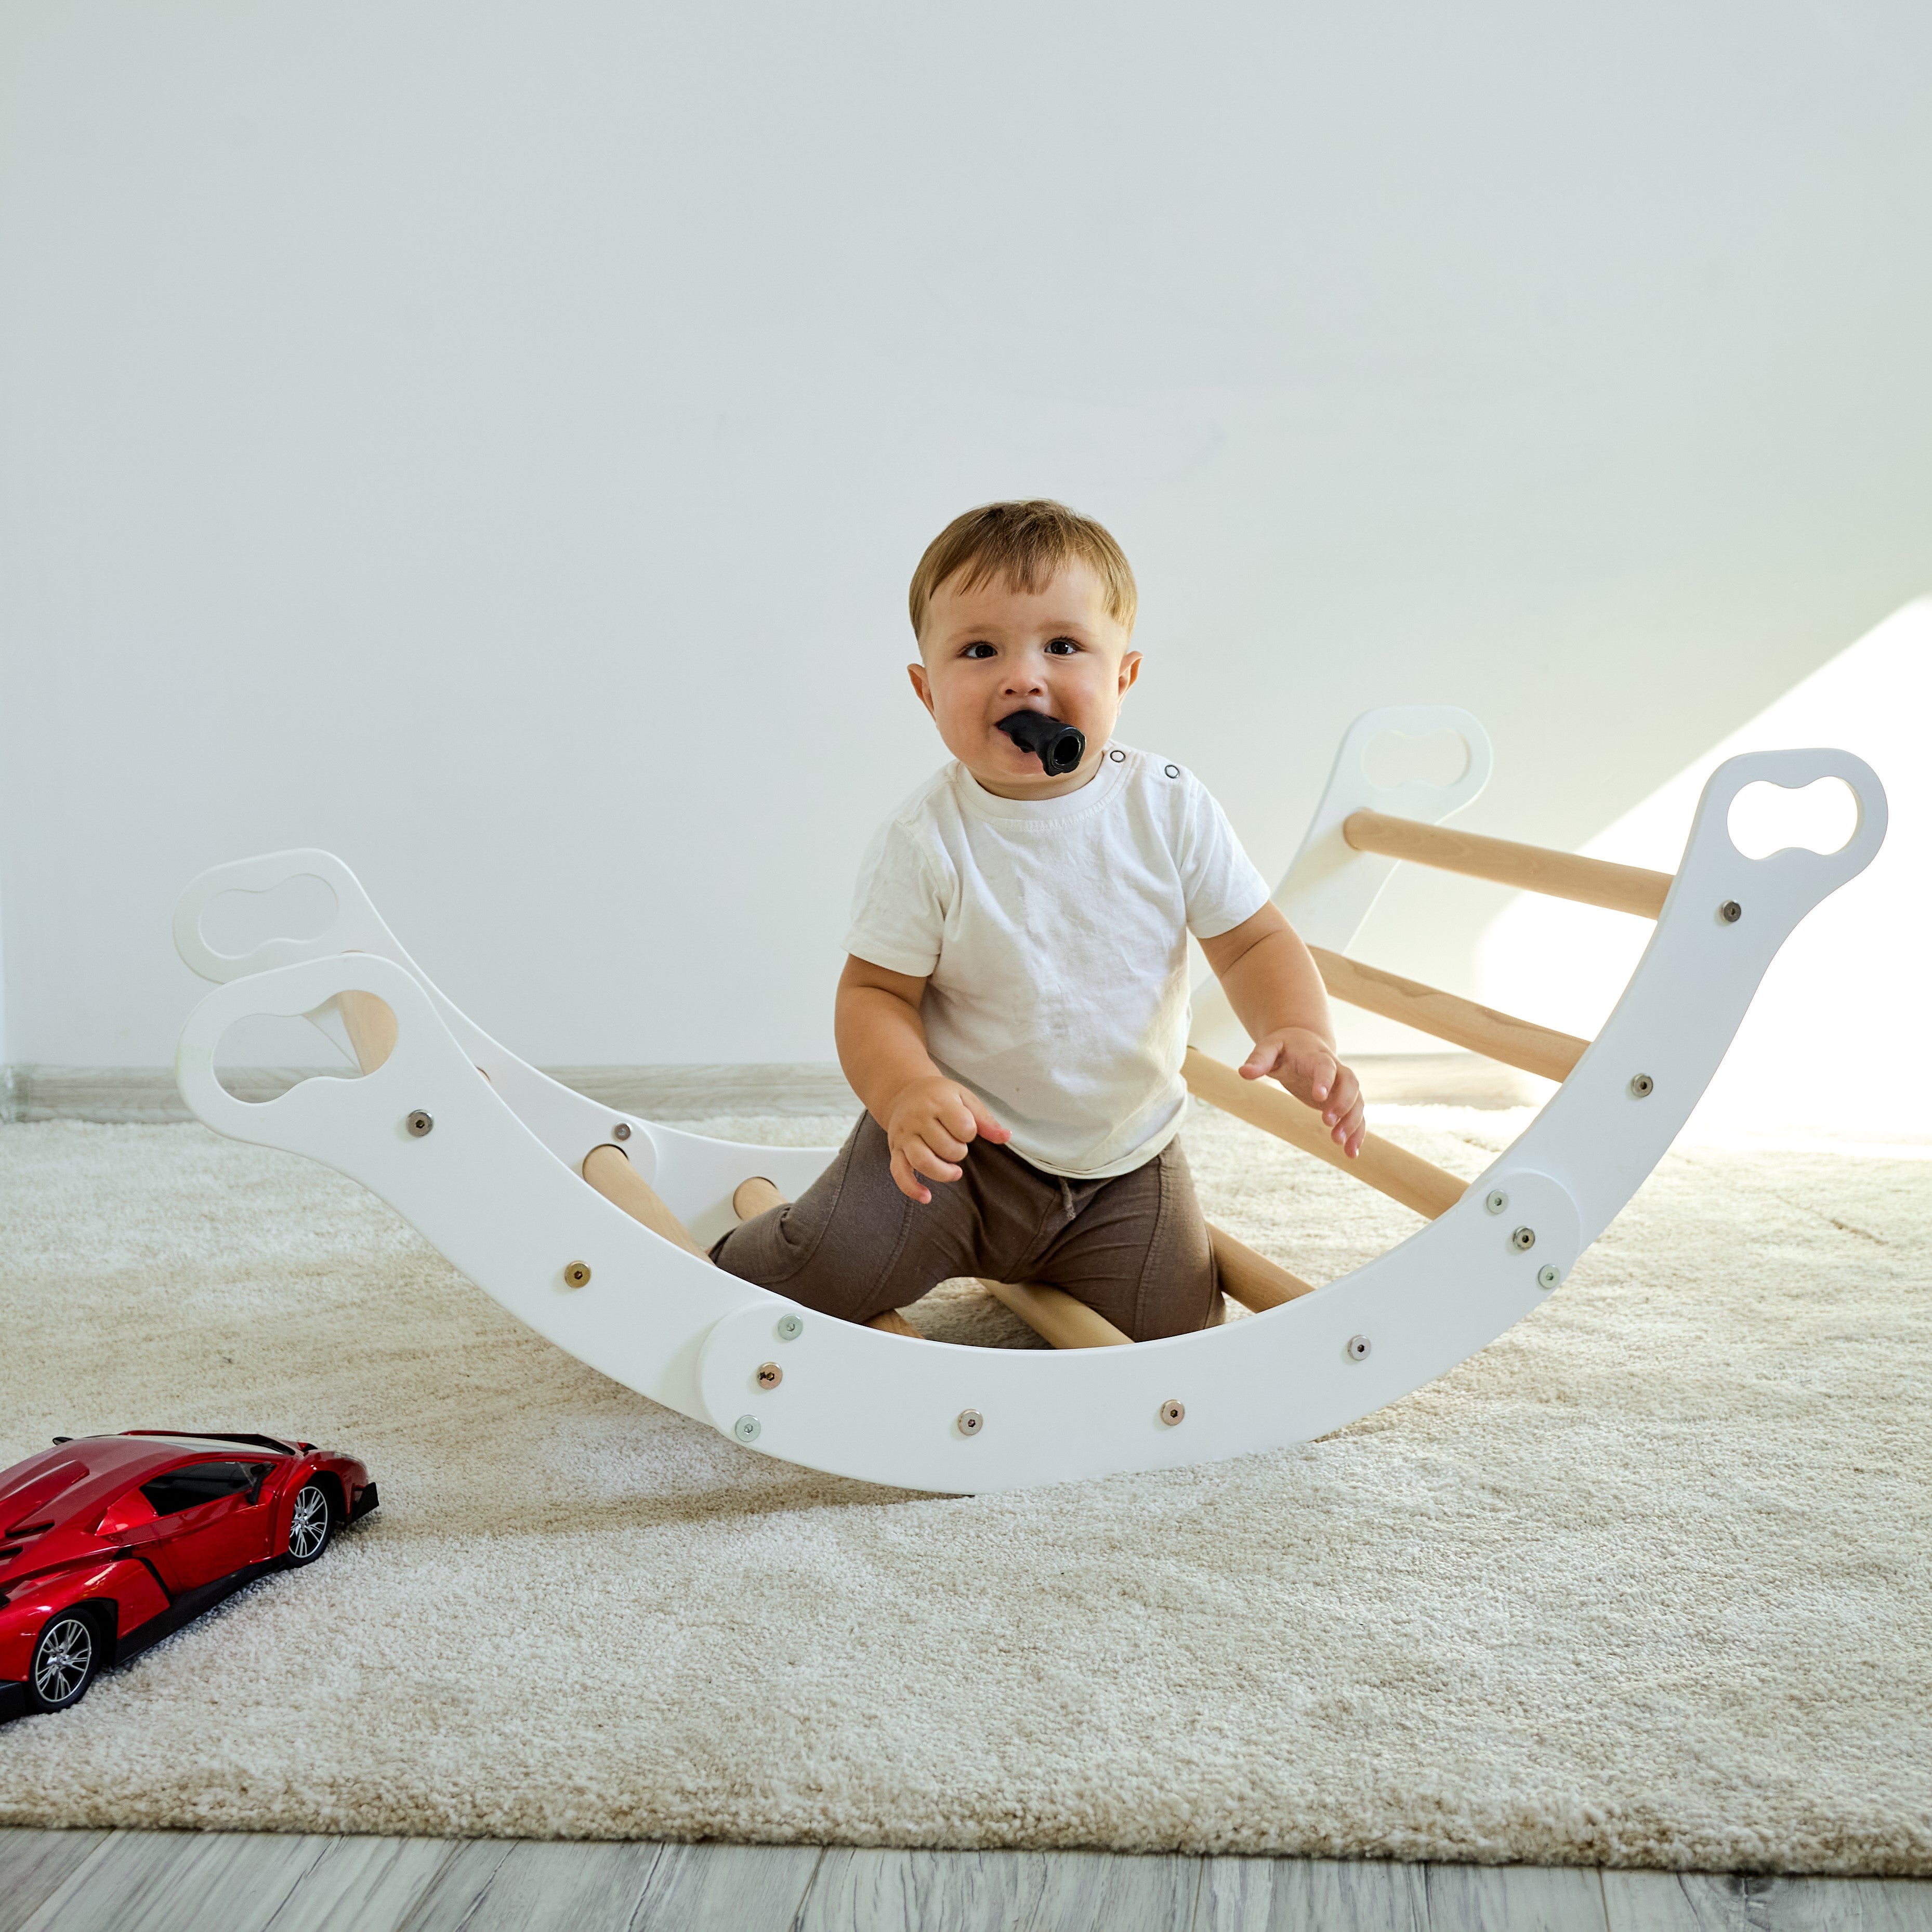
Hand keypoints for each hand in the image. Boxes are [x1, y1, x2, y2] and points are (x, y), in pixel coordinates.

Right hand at [882, 1076, 1010, 1202]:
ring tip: (954, 1173)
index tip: (965, 1128)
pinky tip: (926, 1197)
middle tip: (957, 1145)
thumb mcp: (965, 1098)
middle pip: (945, 1147)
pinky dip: (912, 1188)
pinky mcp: (895, 1149)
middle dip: (958, 1152)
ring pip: (923, 1161)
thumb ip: (985, 1120)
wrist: (904, 1092)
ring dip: (943, 1173)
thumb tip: (1007, 1137)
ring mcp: (904, 1135)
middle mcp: (918, 1118)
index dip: (970, 1133)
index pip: (964, 1127)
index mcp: (938, 1102)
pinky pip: (899, 1173)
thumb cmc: (940, 1096)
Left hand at [1239, 1028, 1364, 1157]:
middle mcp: (1336, 1070)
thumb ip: (1259, 1059)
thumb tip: (1243, 1072)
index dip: (1325, 1080)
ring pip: (1357, 1102)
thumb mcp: (1269, 1048)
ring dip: (1352, 1123)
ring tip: (1339, 1144)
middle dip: (1343, 1104)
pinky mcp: (1343, 1100)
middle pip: (1350, 1084)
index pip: (1326, 1067)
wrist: (1303, 1042)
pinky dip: (1357, 1133)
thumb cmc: (1284, 1047)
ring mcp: (1342, 1086)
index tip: (1320, 1097)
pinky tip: (1351, 1153)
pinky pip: (1357, 1115)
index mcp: (1317, 1056)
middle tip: (1327, 1123)